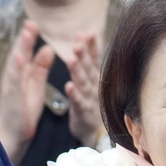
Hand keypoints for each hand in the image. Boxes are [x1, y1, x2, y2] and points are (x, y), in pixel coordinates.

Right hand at [0, 21, 54, 161]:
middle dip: (24, 39)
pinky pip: (14, 84)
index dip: (29, 37)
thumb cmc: (24, 109)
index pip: (25, 52)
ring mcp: (11, 88)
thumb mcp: (36, 84)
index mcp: (21, 73)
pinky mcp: (12, 99)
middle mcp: (14, 78)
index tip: (33, 22)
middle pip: (19, 55)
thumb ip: (40, 66)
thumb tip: (47, 47)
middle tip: (30, 22)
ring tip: (26, 35)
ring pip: (15, 66)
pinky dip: (16, 71)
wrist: (14, 134)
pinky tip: (19, 60)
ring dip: (20, 50)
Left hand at [58, 33, 103, 147]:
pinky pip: (78, 103)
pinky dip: (74, 95)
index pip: (94, 58)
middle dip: (83, 55)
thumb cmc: (93, 102)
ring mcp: (90, 99)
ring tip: (71, 60)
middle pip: (89, 68)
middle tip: (77, 43)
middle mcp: (95, 86)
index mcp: (95, 76)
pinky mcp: (83, 112)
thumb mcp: (92, 79)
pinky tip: (69, 87)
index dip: (91, 46)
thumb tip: (87, 33)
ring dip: (77, 71)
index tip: (87, 33)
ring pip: (83, 83)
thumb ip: (90, 58)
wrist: (96, 132)